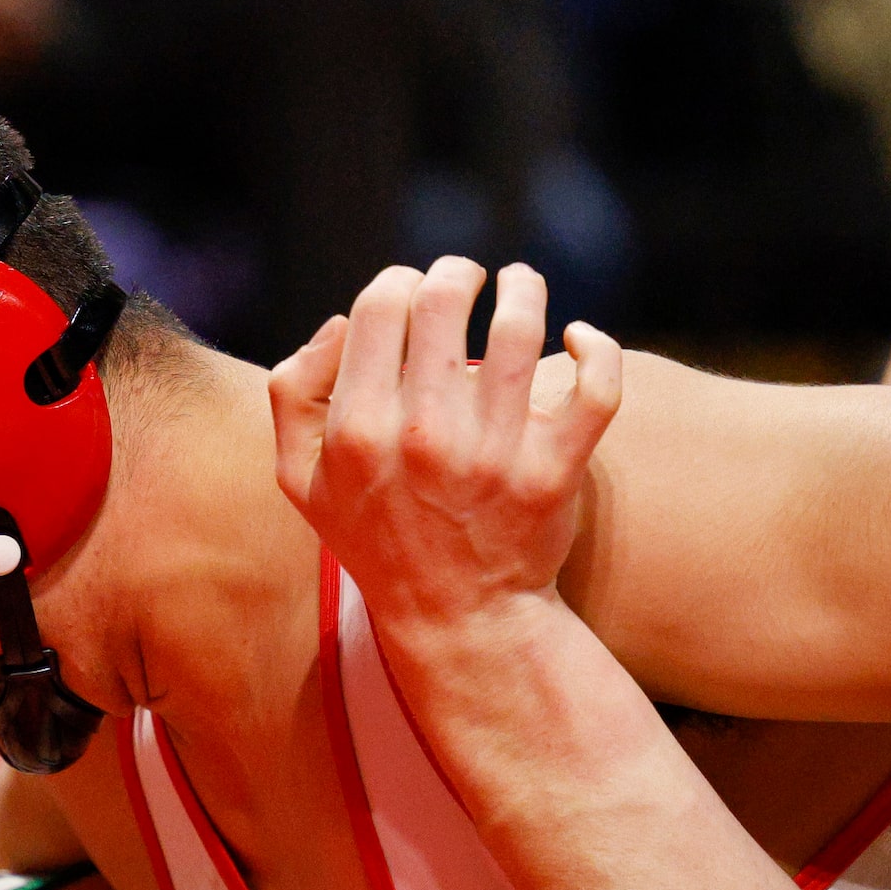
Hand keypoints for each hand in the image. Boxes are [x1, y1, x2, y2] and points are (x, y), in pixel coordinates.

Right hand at [268, 257, 621, 632]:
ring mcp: (493, 453)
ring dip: (523, 287)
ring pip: (521, 325)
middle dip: (457, 272)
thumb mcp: (299, 480)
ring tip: (521, 285)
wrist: (455, 617)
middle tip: (467, 278)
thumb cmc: (375, 538)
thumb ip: (293, 393)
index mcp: (357, 429)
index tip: (414, 291)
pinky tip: (580, 336)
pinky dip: (597, 347)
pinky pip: (595, 386)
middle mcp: (422, 436)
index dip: (399, 281)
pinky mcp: (553, 471)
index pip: (380, 305)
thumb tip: (340, 322)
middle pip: (444, 299)